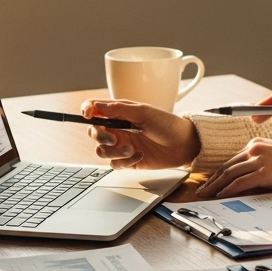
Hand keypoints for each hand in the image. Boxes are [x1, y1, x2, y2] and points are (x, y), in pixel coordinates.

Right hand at [80, 100, 199, 168]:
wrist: (184, 145)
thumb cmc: (167, 124)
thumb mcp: (144, 112)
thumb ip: (120, 109)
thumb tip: (98, 106)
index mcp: (120, 113)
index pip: (95, 110)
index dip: (87, 111)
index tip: (87, 114)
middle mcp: (118, 128)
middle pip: (94, 132)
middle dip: (99, 136)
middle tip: (114, 138)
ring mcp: (122, 145)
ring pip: (101, 150)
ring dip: (113, 151)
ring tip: (131, 149)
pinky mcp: (128, 161)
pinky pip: (114, 164)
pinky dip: (125, 161)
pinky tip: (140, 155)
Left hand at [196, 138, 271, 197]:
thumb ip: (255, 167)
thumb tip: (238, 183)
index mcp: (256, 144)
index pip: (232, 160)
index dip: (219, 172)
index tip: (211, 181)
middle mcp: (254, 149)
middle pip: (227, 167)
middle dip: (213, 180)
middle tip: (203, 189)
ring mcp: (258, 160)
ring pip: (230, 174)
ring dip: (216, 186)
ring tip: (207, 194)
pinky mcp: (263, 172)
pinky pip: (240, 182)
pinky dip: (228, 189)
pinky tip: (221, 195)